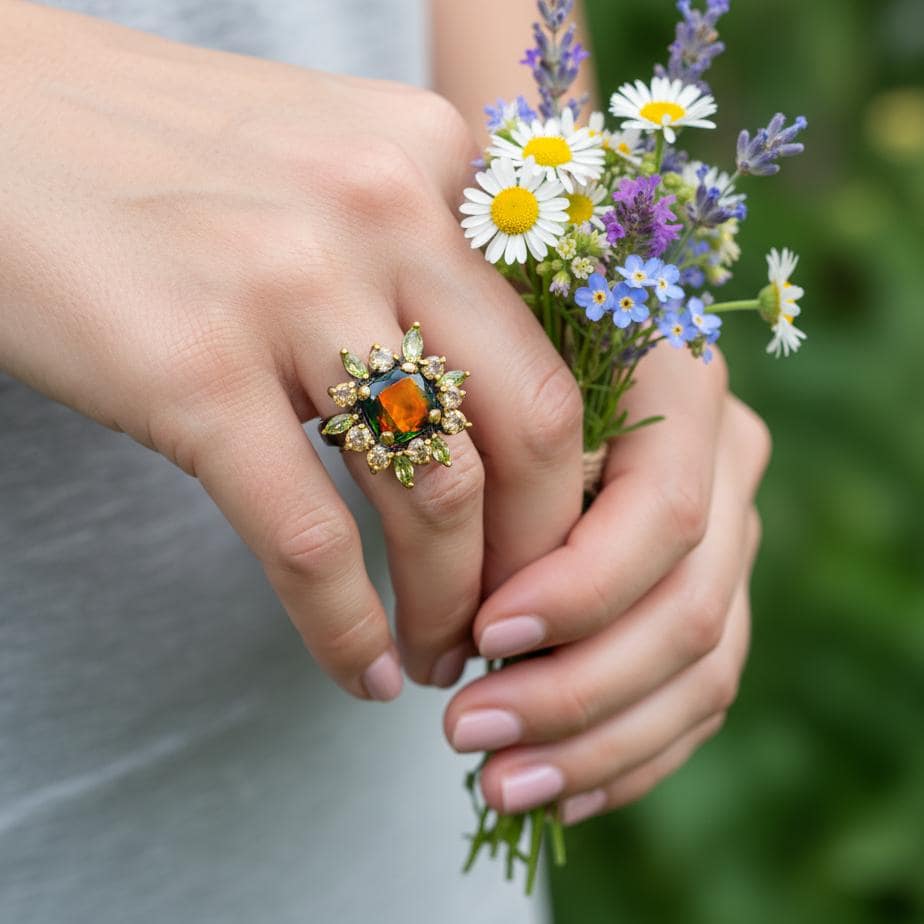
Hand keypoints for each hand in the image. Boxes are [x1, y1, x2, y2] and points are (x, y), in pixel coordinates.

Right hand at [0, 4, 584, 696]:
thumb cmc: (164, 164)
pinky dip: (345, 627)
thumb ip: (417, 254)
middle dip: (537, 556)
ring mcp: (288, 286)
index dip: (566, 475)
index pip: (552, 347)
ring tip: (436, 656)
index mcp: (432, 156)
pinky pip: (309, 537)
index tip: (546, 545)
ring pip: (433, 495)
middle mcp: (384, 207)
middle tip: (511, 622)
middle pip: (529, 428)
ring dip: (447, 605)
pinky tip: (359, 671)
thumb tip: (482, 398)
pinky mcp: (191, 369)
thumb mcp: (326, 168)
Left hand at [443, 345, 770, 820]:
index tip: (483, 633)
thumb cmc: (497, 351)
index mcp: (688, 388)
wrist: (542, 344)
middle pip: (686, 609)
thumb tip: (487, 629)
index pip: (665, 515)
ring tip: (498, 782)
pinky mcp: (717, 588)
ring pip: (703, 668)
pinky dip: (633, 752)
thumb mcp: (501, 373)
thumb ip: (512, 468)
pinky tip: (562, 791)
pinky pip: (703, 692)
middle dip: (573, 689)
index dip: (582, 589)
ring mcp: (735, 530)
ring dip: (598, 744)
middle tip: (464, 730)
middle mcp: (730, 459)